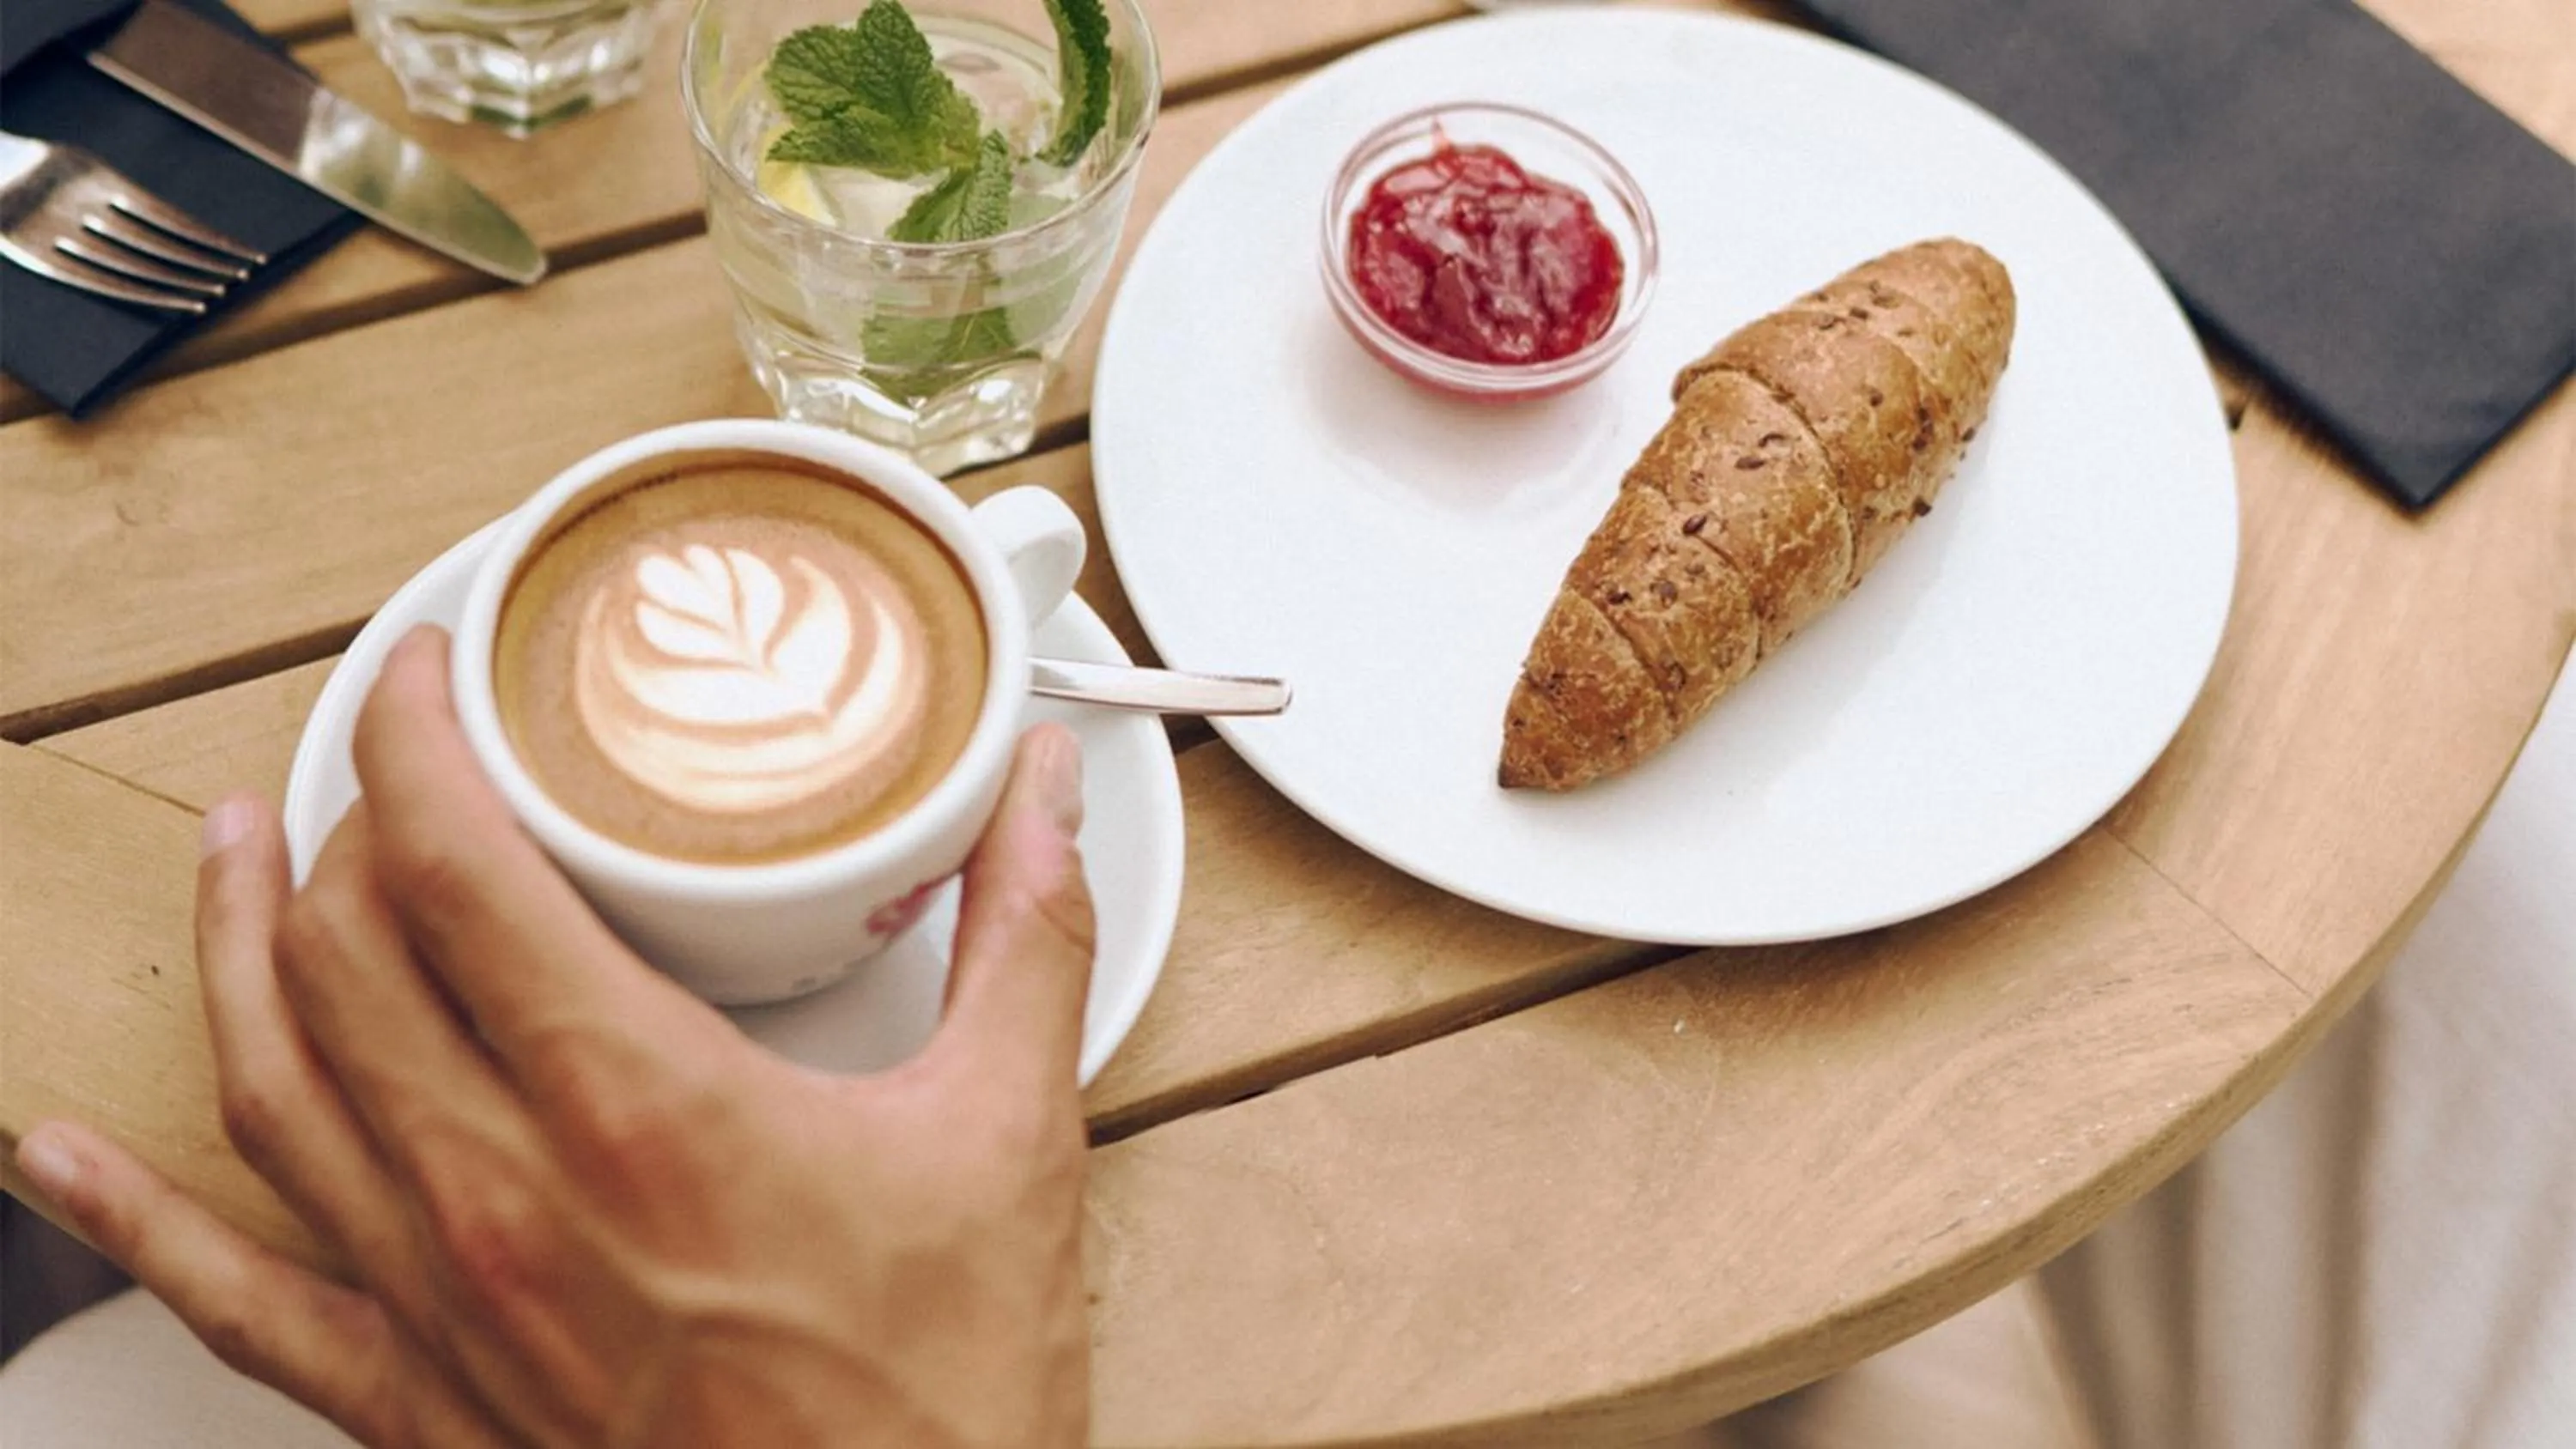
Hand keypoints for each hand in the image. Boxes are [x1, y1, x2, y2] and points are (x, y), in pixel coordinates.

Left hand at [13, 627, 1098, 1448]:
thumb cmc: (939, 1394)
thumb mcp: (1009, 1137)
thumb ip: (1025, 937)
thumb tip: (1045, 797)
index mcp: (641, 1106)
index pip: (458, 867)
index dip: (418, 737)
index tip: (430, 672)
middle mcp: (507, 1195)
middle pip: (345, 955)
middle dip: (348, 824)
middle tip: (392, 767)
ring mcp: (445, 1303)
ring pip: (272, 1086)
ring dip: (232, 950)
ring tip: (233, 858)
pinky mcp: (421, 1401)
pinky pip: (237, 1299)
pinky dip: (133, 1220)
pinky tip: (64, 1162)